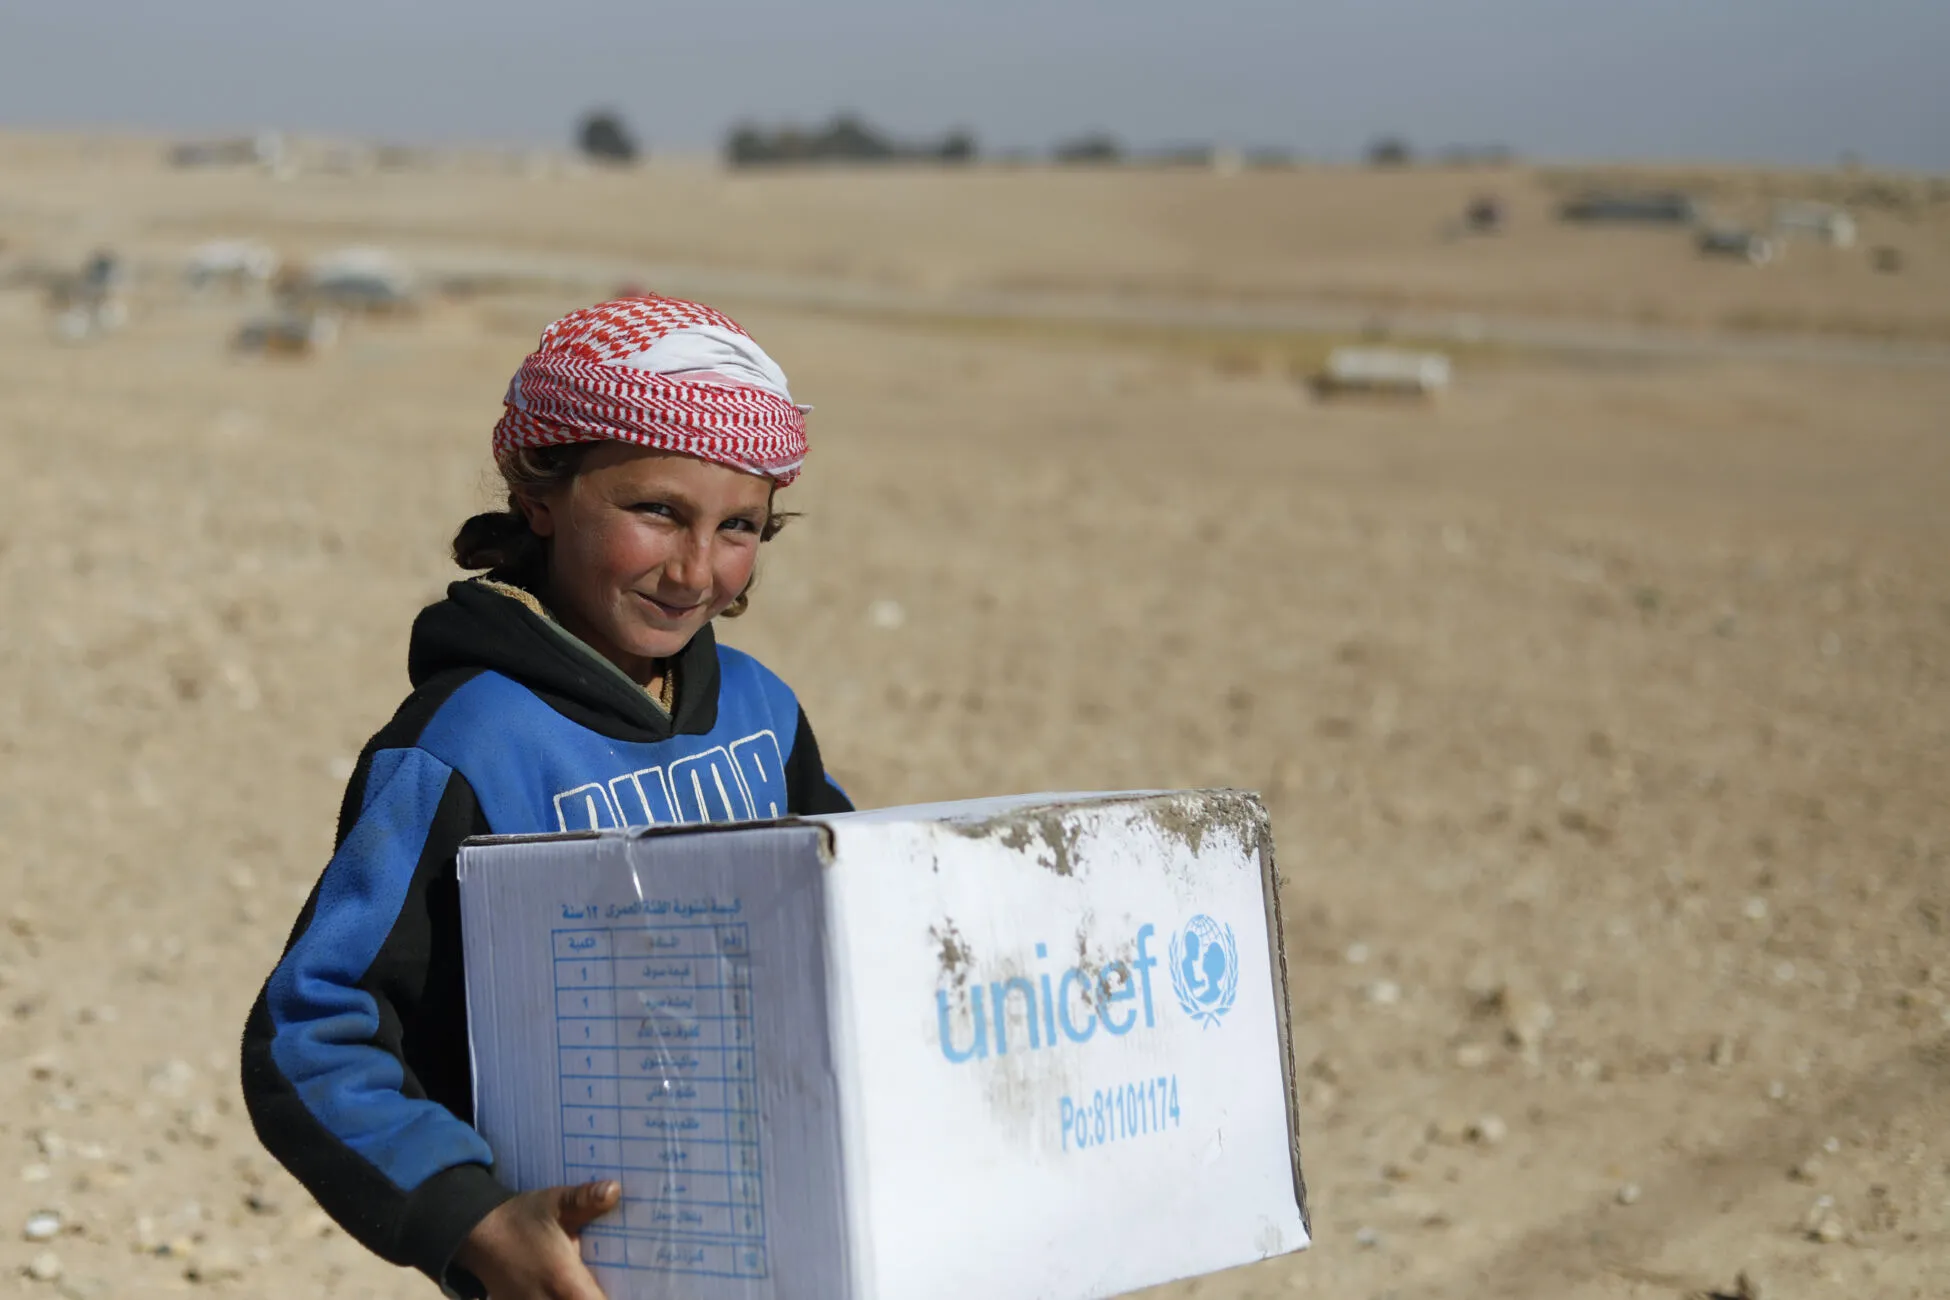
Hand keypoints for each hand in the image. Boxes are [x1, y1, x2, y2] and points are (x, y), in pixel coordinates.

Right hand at [455, 1180, 620, 1299]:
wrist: (478, 1232)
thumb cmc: (523, 1217)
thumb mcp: (556, 1203)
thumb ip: (586, 1199)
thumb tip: (614, 1189)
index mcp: (563, 1281)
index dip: (622, 1297)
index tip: (636, 1288)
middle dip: (601, 1297)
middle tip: (622, 1283)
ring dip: (583, 1298)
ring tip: (599, 1284)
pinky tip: (574, 1289)